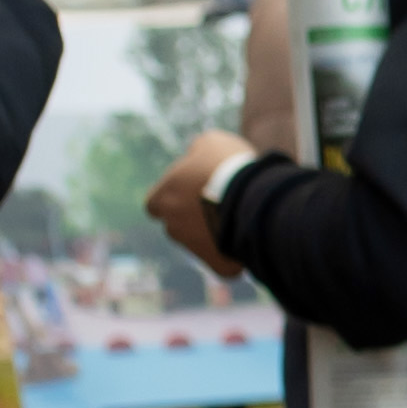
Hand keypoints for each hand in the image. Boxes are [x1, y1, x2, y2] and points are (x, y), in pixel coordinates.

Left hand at [147, 131, 256, 272]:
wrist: (252, 197)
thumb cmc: (228, 166)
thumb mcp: (211, 142)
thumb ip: (198, 151)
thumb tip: (197, 156)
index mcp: (162, 198)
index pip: (154, 204)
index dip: (171, 197)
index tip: (190, 191)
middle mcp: (172, 227)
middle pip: (176, 225)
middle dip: (193, 217)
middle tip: (218, 204)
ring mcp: (194, 248)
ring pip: (199, 243)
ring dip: (212, 233)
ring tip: (238, 219)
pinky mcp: (218, 264)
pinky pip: (223, 262)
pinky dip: (232, 254)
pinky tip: (248, 238)